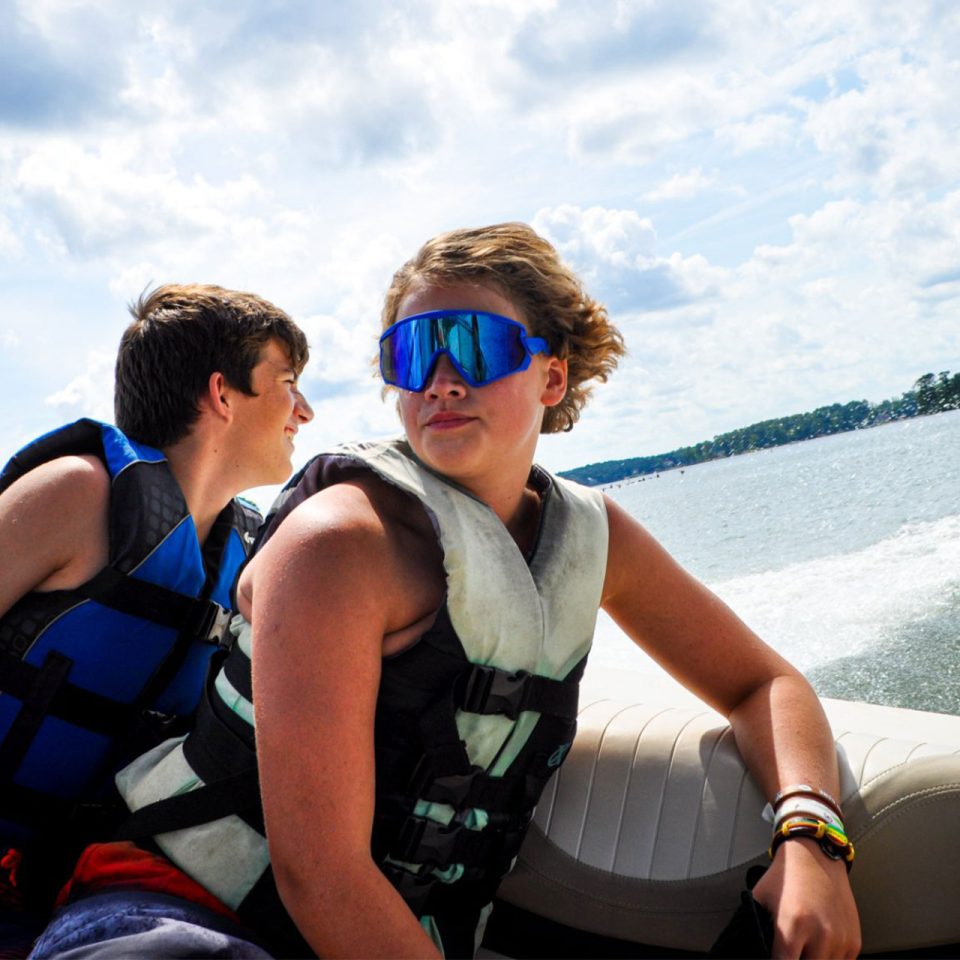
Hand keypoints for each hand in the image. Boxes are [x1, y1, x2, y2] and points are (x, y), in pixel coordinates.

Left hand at [752, 837, 859, 958]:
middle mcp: (821, 935)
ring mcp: (840, 940)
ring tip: (803, 947)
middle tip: (789, 950)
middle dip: (796, 959)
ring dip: (813, 959)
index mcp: (793, 925)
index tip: (776, 956)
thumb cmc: (786, 877)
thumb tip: (758, 948)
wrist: (814, 855)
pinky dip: (829, 959)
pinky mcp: (853, 942)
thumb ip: (758, 929)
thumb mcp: (759, 900)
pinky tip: (818, 947)